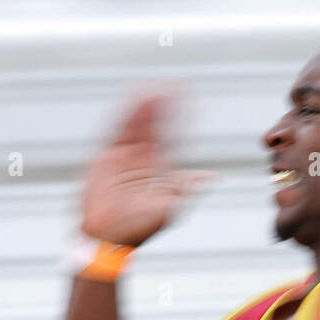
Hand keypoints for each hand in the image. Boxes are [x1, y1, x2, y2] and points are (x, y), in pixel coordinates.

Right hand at [81, 83, 214, 246]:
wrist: (109, 236)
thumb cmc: (139, 228)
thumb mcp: (170, 208)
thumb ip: (188, 187)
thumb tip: (213, 177)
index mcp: (160, 170)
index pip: (175, 137)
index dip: (183, 118)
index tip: (193, 98)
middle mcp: (143, 159)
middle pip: (156, 125)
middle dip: (166, 105)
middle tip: (176, 82)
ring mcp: (124, 156)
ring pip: (137, 124)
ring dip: (146, 105)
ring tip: (156, 86)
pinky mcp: (106, 156)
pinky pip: (116, 129)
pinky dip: (125, 114)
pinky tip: (133, 98)